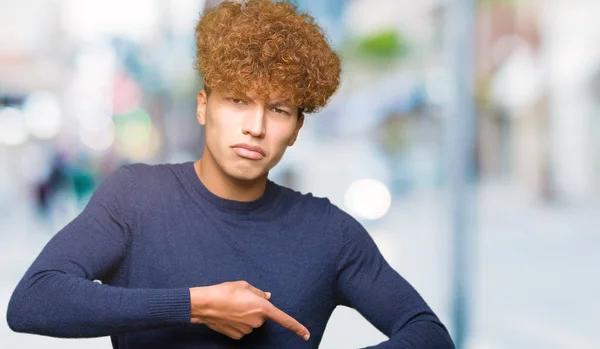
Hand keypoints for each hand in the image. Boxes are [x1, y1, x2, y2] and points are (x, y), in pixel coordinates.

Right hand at [189, 281, 309, 340]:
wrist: (205, 305)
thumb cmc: (224, 292)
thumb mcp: (245, 286)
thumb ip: (259, 293)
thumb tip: (267, 296)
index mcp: (263, 308)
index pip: (284, 320)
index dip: (296, 327)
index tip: (306, 334)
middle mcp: (257, 321)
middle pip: (262, 316)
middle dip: (256, 309)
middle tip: (242, 300)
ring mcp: (247, 330)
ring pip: (251, 323)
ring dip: (245, 316)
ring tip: (232, 306)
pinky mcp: (237, 335)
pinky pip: (242, 328)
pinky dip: (237, 323)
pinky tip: (228, 315)